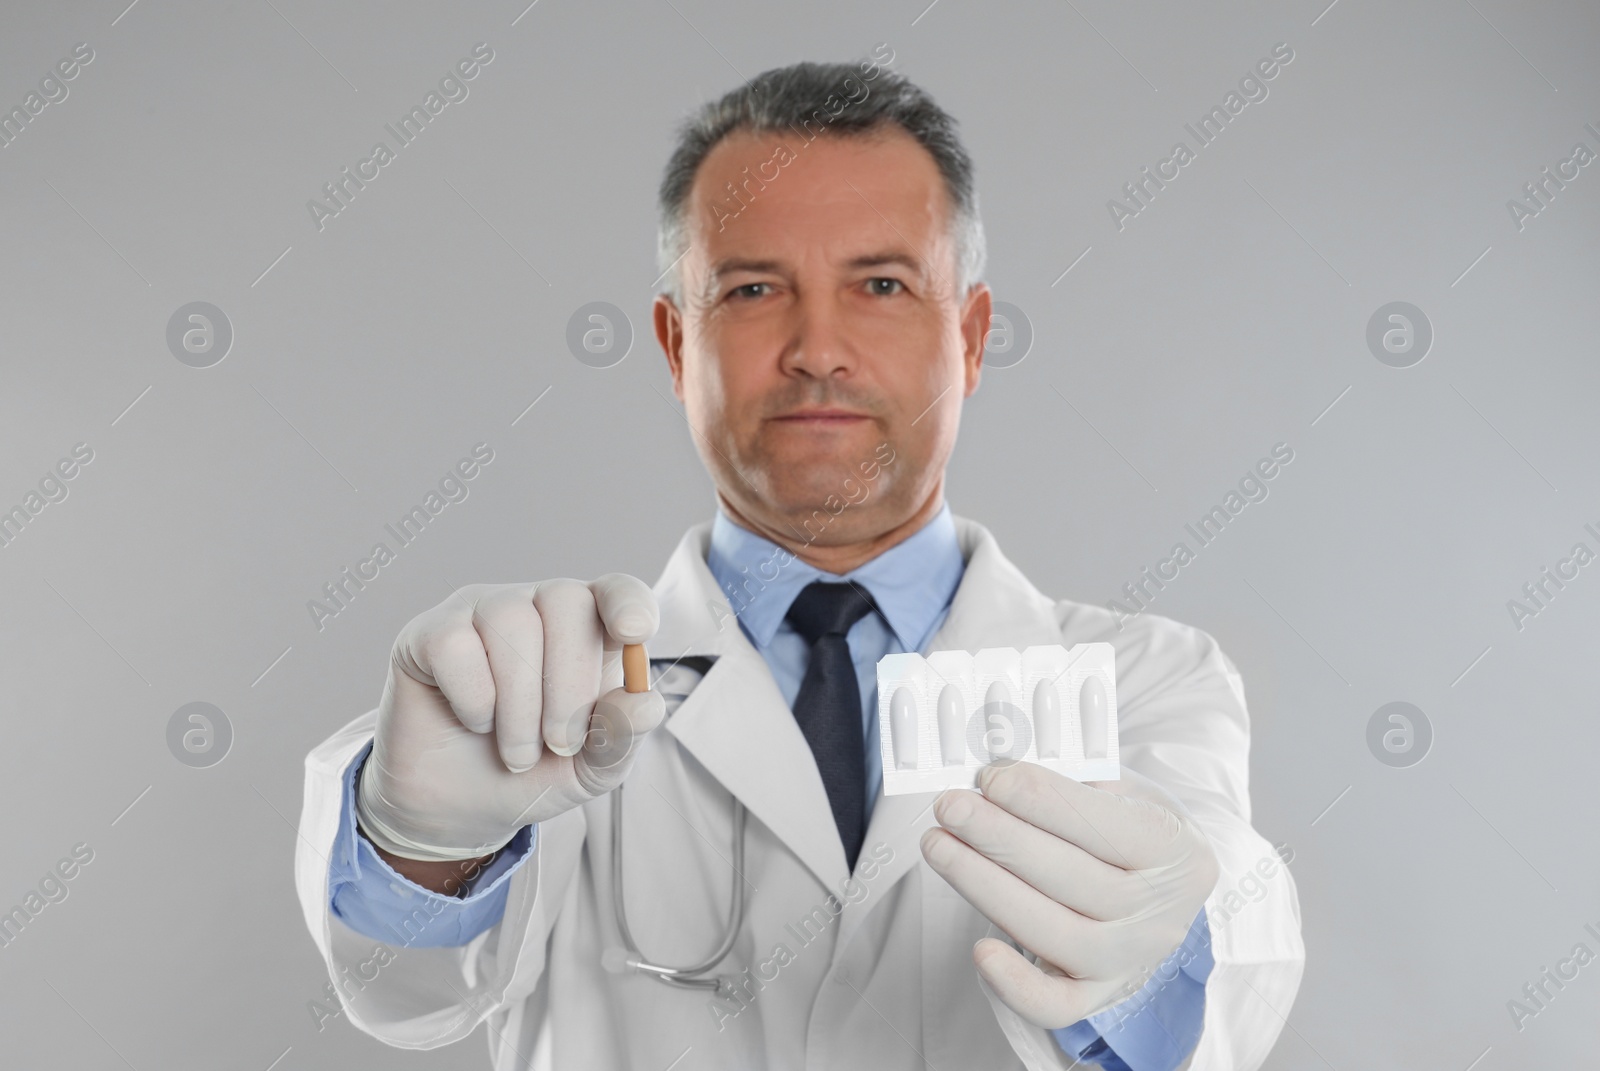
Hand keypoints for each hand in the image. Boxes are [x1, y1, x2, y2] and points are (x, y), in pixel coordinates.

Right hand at [355, 575, 665, 861]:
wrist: (459, 809)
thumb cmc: (532, 773)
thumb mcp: (590, 768)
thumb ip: (622, 736)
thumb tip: (647, 703)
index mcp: (587, 630)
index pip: (615, 590)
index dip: (628, 603)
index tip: (634, 634)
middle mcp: (536, 608)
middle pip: (566, 602)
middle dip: (570, 686)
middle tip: (560, 744)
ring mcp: (481, 613)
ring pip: (511, 622)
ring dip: (521, 704)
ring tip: (517, 751)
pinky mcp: (430, 633)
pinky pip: (456, 644)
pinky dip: (473, 698)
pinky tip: (473, 720)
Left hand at [919, 762, 1218, 1028]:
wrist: (1161, 891)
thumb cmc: (1130, 832)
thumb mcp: (1123, 791)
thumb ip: (1069, 786)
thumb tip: (998, 780)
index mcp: (1175, 850)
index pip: (1107, 826)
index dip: (1042, 800)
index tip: (992, 778)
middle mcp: (1158, 913)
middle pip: (1072, 878)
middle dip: (999, 837)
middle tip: (951, 807)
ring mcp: (1128, 960)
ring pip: (1054, 933)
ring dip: (985, 887)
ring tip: (939, 845)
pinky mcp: (1096, 994)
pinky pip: (1056, 1004)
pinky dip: (1016, 985)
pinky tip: (980, 950)